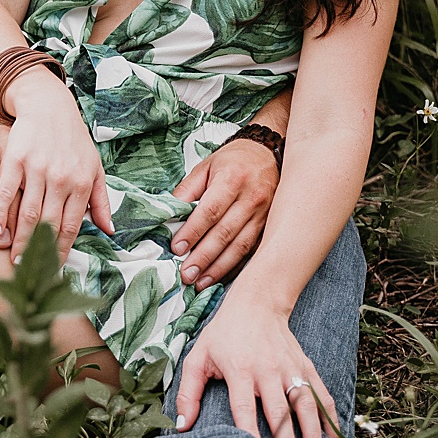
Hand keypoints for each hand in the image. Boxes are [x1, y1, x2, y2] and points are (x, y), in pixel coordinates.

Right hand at [0, 69, 113, 261]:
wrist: (49, 106)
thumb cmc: (74, 140)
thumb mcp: (94, 167)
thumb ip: (101, 200)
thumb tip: (110, 230)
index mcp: (81, 183)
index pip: (71, 226)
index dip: (60, 251)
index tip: (52, 269)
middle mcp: (61, 177)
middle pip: (47, 224)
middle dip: (37, 251)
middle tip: (27, 271)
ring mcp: (37, 168)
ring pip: (27, 211)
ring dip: (19, 238)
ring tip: (12, 257)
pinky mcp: (16, 157)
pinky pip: (6, 192)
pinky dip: (0, 214)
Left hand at [170, 137, 277, 290]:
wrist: (267, 154)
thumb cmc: (233, 161)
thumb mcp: (206, 166)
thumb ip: (187, 190)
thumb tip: (168, 214)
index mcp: (232, 179)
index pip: (210, 210)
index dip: (193, 231)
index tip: (177, 249)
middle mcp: (251, 198)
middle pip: (225, 233)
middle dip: (204, 257)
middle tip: (186, 274)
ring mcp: (264, 214)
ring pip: (240, 246)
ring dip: (219, 268)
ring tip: (200, 282)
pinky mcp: (269, 226)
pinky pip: (252, 251)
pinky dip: (236, 267)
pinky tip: (221, 277)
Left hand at [174, 293, 338, 437]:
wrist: (256, 303)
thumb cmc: (223, 334)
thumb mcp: (198, 357)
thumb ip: (188, 392)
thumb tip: (182, 425)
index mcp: (240, 369)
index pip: (244, 406)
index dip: (248, 431)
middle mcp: (268, 369)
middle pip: (279, 410)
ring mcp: (290, 367)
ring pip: (305, 403)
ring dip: (311, 432)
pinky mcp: (305, 365)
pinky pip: (321, 392)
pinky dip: (329, 415)